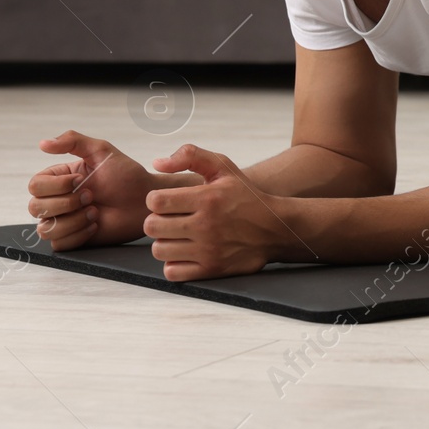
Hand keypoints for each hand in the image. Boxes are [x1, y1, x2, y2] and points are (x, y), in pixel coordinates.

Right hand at [29, 131, 159, 250]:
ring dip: (73, 220)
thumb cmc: (126, 175)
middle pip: (35, 208)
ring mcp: (63, 221)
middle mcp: (56, 200)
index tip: (80, 180)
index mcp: (58, 179)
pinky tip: (95, 225)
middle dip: (67, 203)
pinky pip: (59, 244)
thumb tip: (43, 143)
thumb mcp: (101, 151)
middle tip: (92, 197)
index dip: (56, 185)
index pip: (35, 185)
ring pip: (45, 229)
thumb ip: (73, 141)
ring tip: (95, 212)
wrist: (145, 201)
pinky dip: (79, 234)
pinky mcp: (72, 239)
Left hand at [146, 143, 307, 280]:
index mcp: (208, 198)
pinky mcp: (211, 269)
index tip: (168, 201)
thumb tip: (156, 163)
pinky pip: (172, 271)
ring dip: (165, 242)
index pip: (156, 201)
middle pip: (152, 227)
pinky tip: (186, 252)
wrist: (275, 229)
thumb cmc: (245, 196)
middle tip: (172, 219)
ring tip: (179, 236)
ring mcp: (208, 250)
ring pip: (159, 250)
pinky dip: (174, 263)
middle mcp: (207, 225)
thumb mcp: (224, 167)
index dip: (156, 199)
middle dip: (157, 221)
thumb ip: (191, 156)